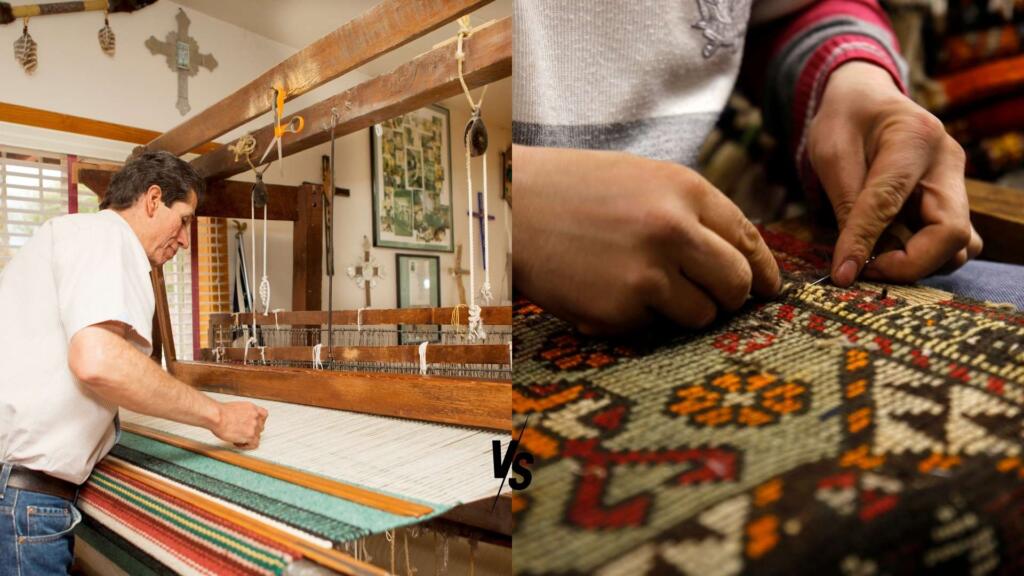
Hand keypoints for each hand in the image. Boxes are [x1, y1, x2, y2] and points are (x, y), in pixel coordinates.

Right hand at [213, 401, 267, 449]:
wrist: (217, 416)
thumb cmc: (220, 412)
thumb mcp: (236, 407)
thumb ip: (243, 413)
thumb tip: (240, 419)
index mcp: (252, 408)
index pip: (264, 415)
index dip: (259, 421)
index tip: (254, 425)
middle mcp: (255, 416)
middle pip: (260, 427)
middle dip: (252, 431)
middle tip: (242, 433)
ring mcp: (254, 426)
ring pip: (257, 436)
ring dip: (248, 439)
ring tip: (238, 439)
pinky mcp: (250, 436)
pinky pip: (254, 444)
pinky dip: (246, 446)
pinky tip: (238, 444)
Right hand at [514, 146, 780, 334]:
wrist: (508, 206)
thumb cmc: (573, 190)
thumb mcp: (642, 179)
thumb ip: (690, 211)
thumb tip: (739, 255)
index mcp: (685, 190)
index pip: (748, 239)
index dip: (763, 270)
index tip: (767, 289)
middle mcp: (675, 230)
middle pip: (736, 284)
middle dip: (730, 298)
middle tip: (714, 300)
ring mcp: (648, 272)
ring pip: (701, 315)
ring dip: (683, 311)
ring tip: (642, 287)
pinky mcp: (620, 308)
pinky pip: (652, 327)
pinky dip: (637, 319)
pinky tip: (606, 290)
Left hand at [808, 61, 981, 286]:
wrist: (868, 99)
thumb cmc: (846, 120)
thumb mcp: (831, 152)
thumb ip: (845, 203)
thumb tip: (850, 263)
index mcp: (914, 138)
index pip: (891, 201)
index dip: (864, 242)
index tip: (842, 274)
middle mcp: (947, 162)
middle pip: (951, 233)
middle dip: (908, 264)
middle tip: (864, 270)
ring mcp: (955, 183)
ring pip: (960, 245)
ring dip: (919, 263)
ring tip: (874, 259)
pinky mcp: (952, 200)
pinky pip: (952, 242)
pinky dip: (924, 256)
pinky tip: (889, 250)